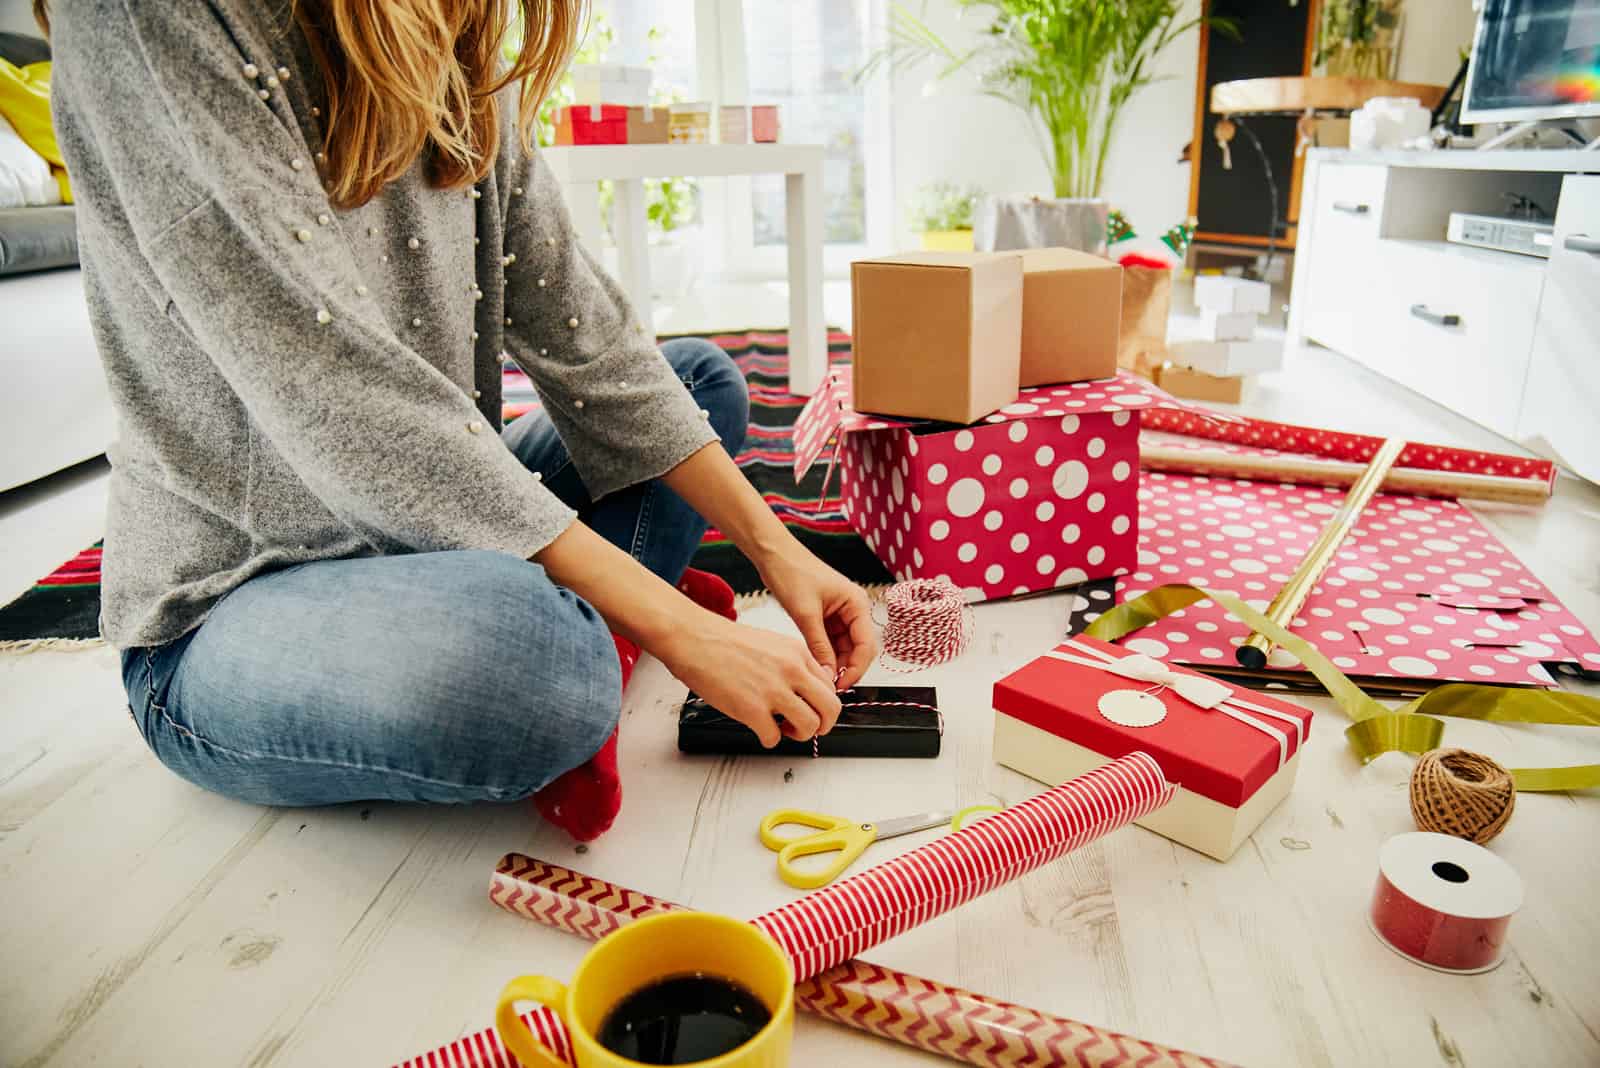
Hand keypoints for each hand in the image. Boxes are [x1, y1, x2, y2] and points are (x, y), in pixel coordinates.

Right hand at [657, 610, 841, 747]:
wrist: (694, 638)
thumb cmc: (724, 641)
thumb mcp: (772, 643)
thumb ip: (793, 664)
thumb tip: (804, 690)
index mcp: (798, 653)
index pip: (830, 687)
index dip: (823, 704)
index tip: (813, 710)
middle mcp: (791, 670)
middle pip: (830, 709)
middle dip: (823, 725)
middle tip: (808, 727)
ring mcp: (773, 690)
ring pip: (810, 727)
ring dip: (798, 734)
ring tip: (782, 728)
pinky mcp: (752, 709)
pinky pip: (774, 737)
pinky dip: (768, 739)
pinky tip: (758, 728)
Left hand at [757, 541, 878, 690]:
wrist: (773, 556)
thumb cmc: (792, 572)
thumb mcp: (806, 614)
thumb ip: (819, 646)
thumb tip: (828, 674)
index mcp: (857, 604)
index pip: (866, 644)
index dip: (856, 668)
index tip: (841, 685)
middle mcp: (853, 610)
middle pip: (858, 649)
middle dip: (846, 668)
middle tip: (829, 686)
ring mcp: (840, 615)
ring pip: (843, 649)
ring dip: (834, 664)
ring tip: (819, 678)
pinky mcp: (825, 619)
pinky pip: (830, 643)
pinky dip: (824, 656)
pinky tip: (814, 666)